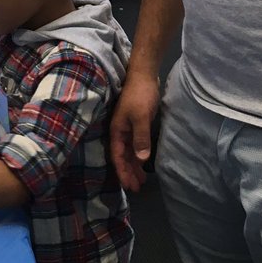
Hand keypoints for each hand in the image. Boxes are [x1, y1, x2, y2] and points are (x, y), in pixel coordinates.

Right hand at [110, 71, 159, 191]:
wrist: (144, 74)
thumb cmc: (140, 95)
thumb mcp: (141, 117)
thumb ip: (141, 138)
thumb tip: (140, 159)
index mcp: (117, 131)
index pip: (117, 157)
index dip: (123, 172)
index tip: (129, 186)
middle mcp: (120, 131)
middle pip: (122, 157)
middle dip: (128, 172)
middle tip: (137, 188)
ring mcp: (127, 127)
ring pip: (129, 151)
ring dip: (134, 165)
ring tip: (141, 180)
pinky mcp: (136, 124)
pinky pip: (135, 144)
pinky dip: (139, 155)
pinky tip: (143, 161)